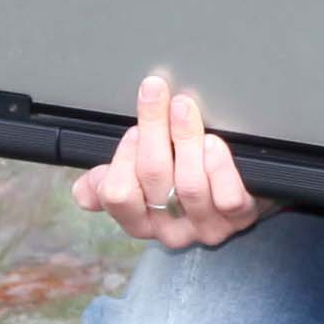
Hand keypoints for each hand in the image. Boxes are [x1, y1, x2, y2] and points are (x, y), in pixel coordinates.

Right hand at [77, 71, 262, 247]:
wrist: (240, 197)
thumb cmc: (183, 183)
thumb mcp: (142, 184)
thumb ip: (111, 182)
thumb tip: (83, 191)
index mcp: (140, 221)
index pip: (116, 194)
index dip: (123, 156)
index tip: (133, 128)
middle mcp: (171, 230)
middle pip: (153, 176)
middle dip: (153, 127)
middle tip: (156, 93)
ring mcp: (207, 227)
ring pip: (189, 184)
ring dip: (185, 137)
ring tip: (184, 108)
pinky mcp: (240, 219)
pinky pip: (227, 196)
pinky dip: (219, 166)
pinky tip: (214, 144)